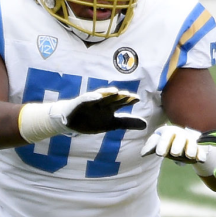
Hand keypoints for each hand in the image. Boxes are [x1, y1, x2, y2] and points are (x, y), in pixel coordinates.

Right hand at [18, 87, 143, 141]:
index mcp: (110, 106)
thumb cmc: (90, 121)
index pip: (121, 102)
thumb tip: (146, 124)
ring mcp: (91, 101)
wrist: (69, 121)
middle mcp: (102, 101)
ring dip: (108, 93)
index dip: (128, 100)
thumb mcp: (110, 124)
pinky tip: (97, 96)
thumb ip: (127, 123)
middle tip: (128, 95)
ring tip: (115, 92)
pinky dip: (91, 97)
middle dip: (120, 96)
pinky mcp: (80, 102)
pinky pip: (86, 98)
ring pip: (101, 96)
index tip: (137, 99)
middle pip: (113, 98)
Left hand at [141, 125, 215, 176]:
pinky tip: (201, 160)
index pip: (165, 136)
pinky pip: (199, 150)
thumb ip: (150, 147)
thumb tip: (143, 153)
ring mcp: (189, 140)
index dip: (163, 144)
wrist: (178, 139)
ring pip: (191, 143)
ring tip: (189, 156)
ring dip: (190, 149)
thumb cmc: (164, 141)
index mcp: (168, 132)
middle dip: (177, 145)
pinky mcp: (196, 147)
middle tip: (174, 153)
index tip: (159, 154)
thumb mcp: (156, 142)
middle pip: (180, 138)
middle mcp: (180, 135)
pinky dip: (200, 155)